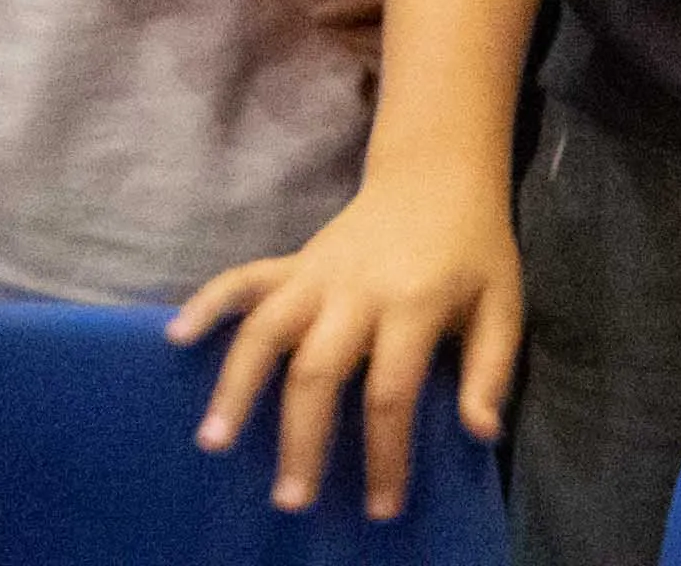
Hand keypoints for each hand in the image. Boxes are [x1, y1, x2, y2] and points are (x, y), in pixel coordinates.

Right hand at [175, 161, 521, 520]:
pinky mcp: (295, 260)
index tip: (381, 506)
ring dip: (237, 385)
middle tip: (289, 499)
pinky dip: (208, 303)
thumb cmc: (474, 250)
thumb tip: (479, 433)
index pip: (389, 392)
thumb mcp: (503, 305)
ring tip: (213, 441)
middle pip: (317, 371)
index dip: (385, 455)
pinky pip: (244, 279)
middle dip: (301, 439)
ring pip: (266, 328)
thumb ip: (489, 371)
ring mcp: (317, 273)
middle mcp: (355, 290)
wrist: (438, 174)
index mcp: (412, 304)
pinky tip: (177, 337)